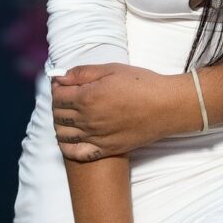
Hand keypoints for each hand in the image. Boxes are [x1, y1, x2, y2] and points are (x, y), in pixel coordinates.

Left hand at [51, 64, 193, 159]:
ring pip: (63, 135)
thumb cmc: (141, 84)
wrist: (165, 107)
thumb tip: (60, 77)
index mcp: (87, 97)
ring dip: (60, 124)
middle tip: (66, 98)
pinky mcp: (105, 149)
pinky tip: (70, 139)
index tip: (63, 84)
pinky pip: (77, 154)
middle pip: (58, 115)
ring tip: (68, 116)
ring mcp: (95, 136)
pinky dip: (67, 147)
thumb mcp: (112, 69)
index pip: (58, 96)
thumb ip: (83, 73)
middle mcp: (87, 119)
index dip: (57, 88)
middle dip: (58, 105)